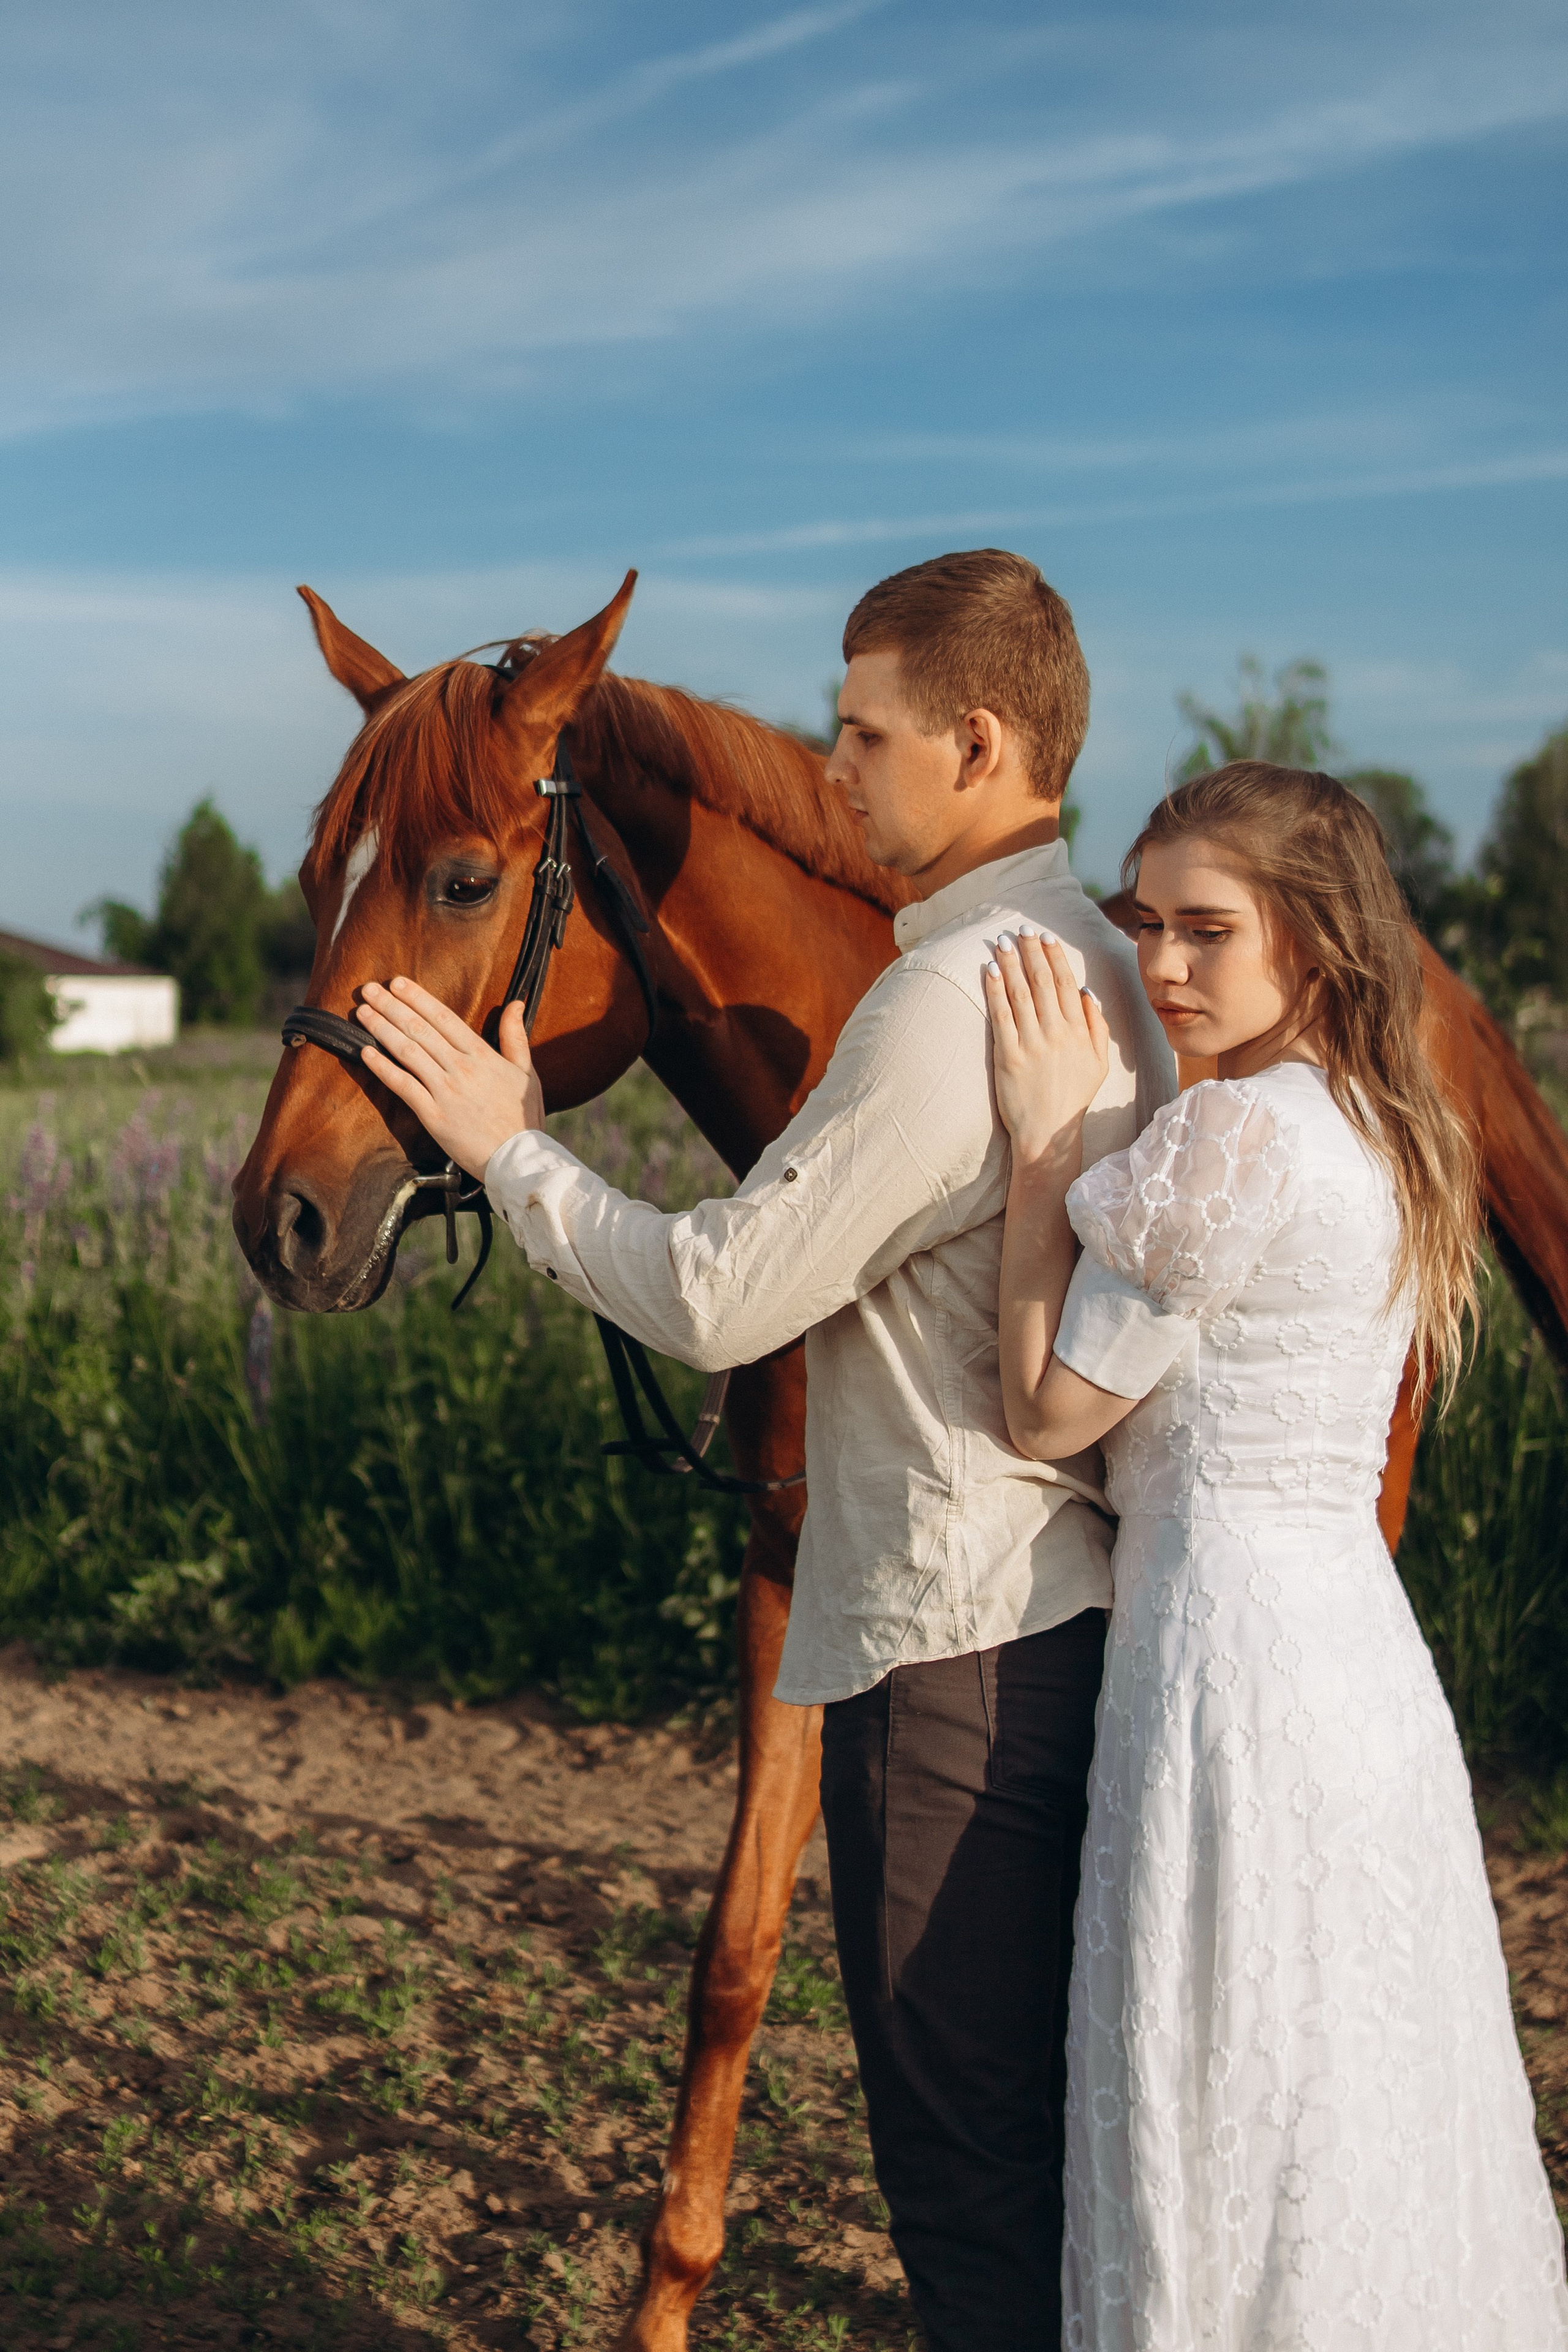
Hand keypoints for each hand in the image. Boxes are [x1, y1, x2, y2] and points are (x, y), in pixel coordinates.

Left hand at [355, 978, 543, 1178]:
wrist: (519, 1158)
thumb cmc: (523, 1117)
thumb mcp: (526, 1072)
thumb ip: (515, 1037)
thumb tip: (516, 1004)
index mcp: (483, 1055)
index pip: (444, 1018)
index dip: (417, 998)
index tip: (397, 983)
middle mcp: (461, 1068)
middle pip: (420, 1029)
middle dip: (391, 1006)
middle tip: (369, 990)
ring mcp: (445, 1091)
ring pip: (408, 1052)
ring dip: (381, 1029)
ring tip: (362, 1013)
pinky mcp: (433, 1115)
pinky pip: (403, 1085)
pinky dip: (383, 1067)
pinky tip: (366, 1052)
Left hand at [984, 927, 1109, 1164]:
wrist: (1049, 1133)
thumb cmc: (1073, 1097)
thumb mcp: (1099, 1063)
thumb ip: (1098, 1025)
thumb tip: (1088, 991)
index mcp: (1079, 1031)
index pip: (1066, 983)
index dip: (1054, 956)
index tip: (1045, 936)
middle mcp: (1056, 1033)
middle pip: (1042, 982)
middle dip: (1031, 951)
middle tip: (1020, 929)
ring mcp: (1032, 1044)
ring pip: (1020, 993)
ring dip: (1010, 963)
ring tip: (1002, 941)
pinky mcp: (1008, 1057)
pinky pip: (1001, 1016)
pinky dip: (995, 991)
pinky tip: (990, 970)